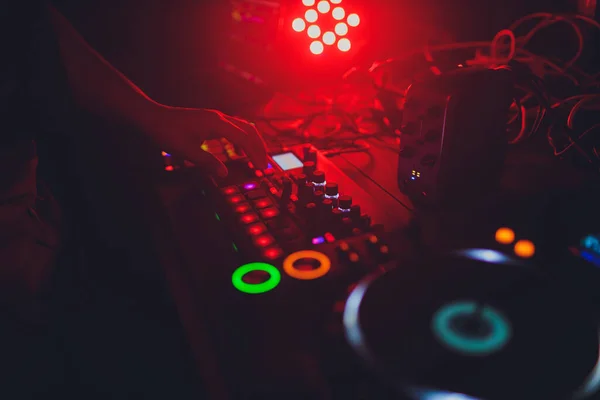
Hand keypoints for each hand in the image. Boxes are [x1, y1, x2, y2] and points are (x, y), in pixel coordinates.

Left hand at [153, 106, 268, 176]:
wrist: (154, 118)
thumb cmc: (168, 133)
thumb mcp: (187, 151)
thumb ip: (207, 162)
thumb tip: (224, 174)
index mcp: (216, 123)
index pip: (244, 138)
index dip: (255, 153)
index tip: (261, 167)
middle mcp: (219, 118)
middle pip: (249, 130)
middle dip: (259, 148)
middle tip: (265, 165)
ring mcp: (216, 118)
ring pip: (243, 128)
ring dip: (252, 143)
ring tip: (257, 159)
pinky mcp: (211, 121)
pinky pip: (233, 129)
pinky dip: (241, 140)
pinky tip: (239, 152)